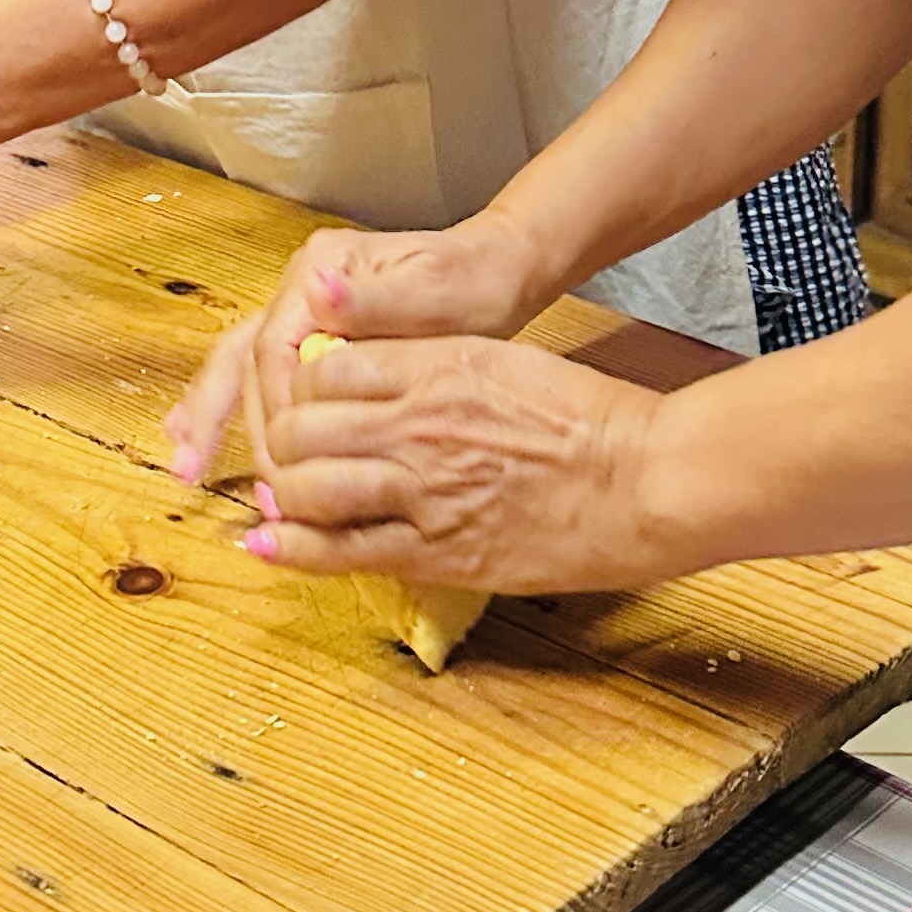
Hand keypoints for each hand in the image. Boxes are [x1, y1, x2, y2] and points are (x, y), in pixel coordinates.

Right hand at [168, 209, 541, 483]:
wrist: (496, 271)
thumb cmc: (474, 284)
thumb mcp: (436, 295)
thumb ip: (377, 302)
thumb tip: (318, 288)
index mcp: (320, 272)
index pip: (273, 351)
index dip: (270, 412)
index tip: (278, 467)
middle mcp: (301, 287)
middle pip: (243, 358)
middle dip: (218, 418)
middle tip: (197, 474)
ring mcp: (303, 310)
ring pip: (239, 364)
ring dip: (208, 414)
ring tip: (186, 467)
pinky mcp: (313, 335)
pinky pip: (257, 373)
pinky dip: (227, 407)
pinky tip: (200, 438)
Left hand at [247, 331, 657, 596]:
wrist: (644, 480)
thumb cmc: (584, 418)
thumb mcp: (498, 360)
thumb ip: (427, 365)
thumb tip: (364, 370)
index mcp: (436, 367)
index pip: (321, 370)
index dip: (296, 388)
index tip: (300, 403)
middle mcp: (416, 424)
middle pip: (300, 428)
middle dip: (279, 443)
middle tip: (282, 455)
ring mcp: (423, 490)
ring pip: (309, 489)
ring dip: (283, 495)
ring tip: (279, 499)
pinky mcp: (437, 550)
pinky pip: (343, 551)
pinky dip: (294, 549)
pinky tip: (267, 543)